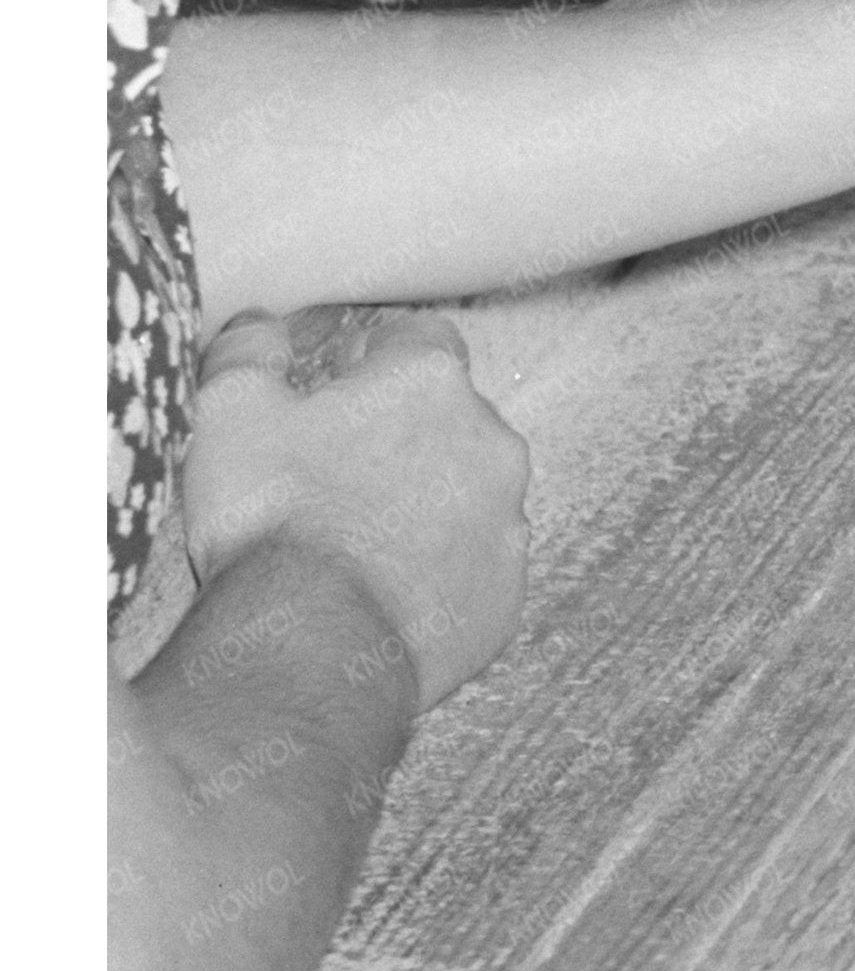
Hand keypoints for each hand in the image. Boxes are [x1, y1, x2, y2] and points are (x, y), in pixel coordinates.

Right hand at [178, 311, 531, 708]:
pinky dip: (436, 569)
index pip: (415, 340)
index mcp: (431, 383)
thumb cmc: (270, 519)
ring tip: (353, 542)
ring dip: (422, 504)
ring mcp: (508, 519)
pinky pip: (474, 564)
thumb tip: (260, 325)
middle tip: (332, 477)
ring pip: (467, 493)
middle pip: (447, 418)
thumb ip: (248, 351)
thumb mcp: (229, 413)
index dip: (369, 360)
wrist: (311, 646)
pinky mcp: (506, 590)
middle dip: (398, 436)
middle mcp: (491, 441)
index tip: (332, 389)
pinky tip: (382, 592)